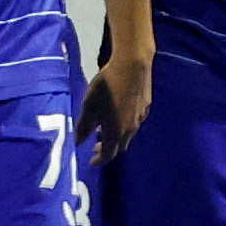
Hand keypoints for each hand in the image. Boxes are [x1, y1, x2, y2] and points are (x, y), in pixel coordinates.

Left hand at [81, 48, 153, 164]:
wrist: (132, 65)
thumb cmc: (107, 86)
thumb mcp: (88, 106)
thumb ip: (83, 126)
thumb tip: (79, 142)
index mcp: (116, 132)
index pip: (108, 155)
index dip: (99, 160)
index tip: (91, 160)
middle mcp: (131, 128)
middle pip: (120, 147)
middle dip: (108, 149)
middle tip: (96, 144)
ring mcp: (140, 117)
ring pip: (128, 135)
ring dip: (116, 136)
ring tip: (104, 127)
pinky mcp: (146, 106)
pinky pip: (134, 122)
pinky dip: (124, 125)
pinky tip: (118, 112)